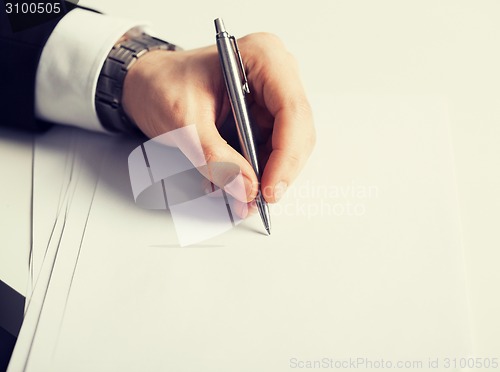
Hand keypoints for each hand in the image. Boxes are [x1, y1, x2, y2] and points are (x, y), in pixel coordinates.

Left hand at [122, 33, 314, 203]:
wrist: (149, 83)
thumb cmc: (163, 84)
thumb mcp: (183, 121)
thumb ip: (215, 158)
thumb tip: (246, 188)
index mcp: (262, 56)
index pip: (291, 110)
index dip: (286, 155)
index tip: (269, 188)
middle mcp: (275, 73)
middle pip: (297, 131)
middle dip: (279, 169)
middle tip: (257, 198)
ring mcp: (272, 95)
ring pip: (289, 145)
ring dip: (268, 174)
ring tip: (242, 194)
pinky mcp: (265, 115)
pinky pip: (274, 150)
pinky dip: (259, 170)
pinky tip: (239, 181)